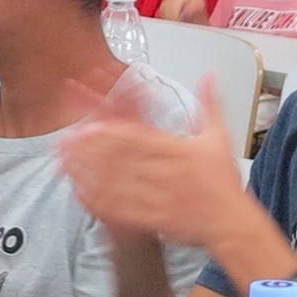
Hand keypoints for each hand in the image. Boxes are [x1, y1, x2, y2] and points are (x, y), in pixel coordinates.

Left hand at [55, 75, 251, 246]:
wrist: (231, 223)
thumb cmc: (223, 181)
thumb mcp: (220, 137)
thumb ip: (210, 103)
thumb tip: (210, 74)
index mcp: (179, 149)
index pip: (139, 136)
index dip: (110, 131)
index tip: (88, 125)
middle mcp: (165, 171)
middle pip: (121, 158)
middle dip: (90, 150)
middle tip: (65, 141)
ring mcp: (158, 196)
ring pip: (116, 183)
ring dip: (89, 173)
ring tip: (65, 164)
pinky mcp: (154, 218)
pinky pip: (121, 209)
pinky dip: (100, 201)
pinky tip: (81, 192)